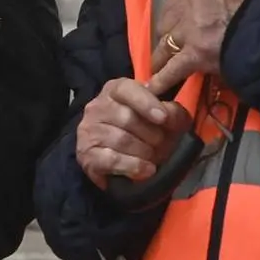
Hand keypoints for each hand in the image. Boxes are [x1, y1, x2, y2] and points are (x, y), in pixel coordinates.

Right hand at [76, 75, 194, 192]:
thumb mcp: (164, 118)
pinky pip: (112, 160)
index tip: (163, 117)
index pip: (126, 89)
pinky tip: (147, 169)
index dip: (145, 102)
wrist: (120, 159)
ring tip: (153, 157)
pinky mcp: (86, 154)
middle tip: (162, 145)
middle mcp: (97, 107)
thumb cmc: (145, 132)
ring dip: (145, 152)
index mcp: (115, 91)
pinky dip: (134, 166)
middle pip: (127, 118)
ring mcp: (88, 131)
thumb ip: (173, 112)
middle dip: (152, 135)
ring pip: (121, 140)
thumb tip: (171, 115)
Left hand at [149, 0, 250, 84]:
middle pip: (167, 22)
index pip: (178, 1)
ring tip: (156, 68)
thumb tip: (218, 2)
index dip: (176, 17)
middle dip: (168, 36)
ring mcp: (191, 29)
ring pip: (166, 45)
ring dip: (161, 57)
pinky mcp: (194, 53)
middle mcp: (191, 2)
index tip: (176, 27)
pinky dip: (162, 79)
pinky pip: (173, 69)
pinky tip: (153, 87)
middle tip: (167, 48)